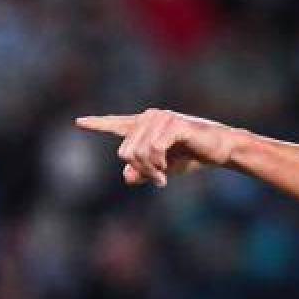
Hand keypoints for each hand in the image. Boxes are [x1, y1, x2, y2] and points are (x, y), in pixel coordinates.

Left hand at [75, 109, 239, 186]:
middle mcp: (149, 118)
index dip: (97, 124)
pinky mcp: (174, 124)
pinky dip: (158, 166)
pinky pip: (153, 149)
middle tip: (157, 181)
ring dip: (150, 171)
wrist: (219, 148)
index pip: (117, 125)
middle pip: (125, 151)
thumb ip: (143, 171)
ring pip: (138, 153)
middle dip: (140, 171)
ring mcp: (161, 118)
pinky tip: (166, 173)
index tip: (79, 122)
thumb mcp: (163, 168)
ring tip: (163, 178)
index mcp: (144, 126)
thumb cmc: (191, 156)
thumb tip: (127, 177)